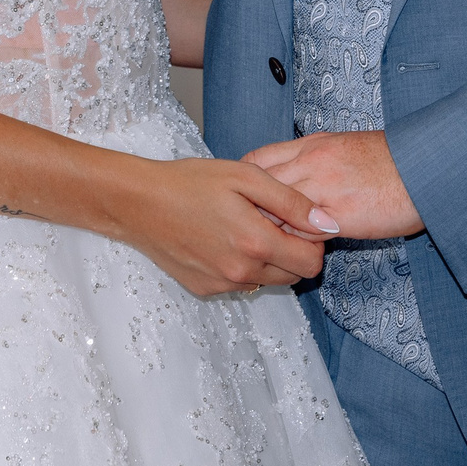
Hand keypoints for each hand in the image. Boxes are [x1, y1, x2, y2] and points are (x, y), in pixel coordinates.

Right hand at [104, 157, 336, 296]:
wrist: (138, 203)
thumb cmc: (191, 182)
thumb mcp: (245, 177)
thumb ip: (291, 202)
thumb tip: (328, 224)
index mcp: (256, 242)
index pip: (312, 262)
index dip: (313, 240)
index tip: (298, 219)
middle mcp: (243, 271)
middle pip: (294, 276)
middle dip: (293, 250)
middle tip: (271, 220)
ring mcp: (223, 284)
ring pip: (268, 280)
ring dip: (268, 258)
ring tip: (244, 226)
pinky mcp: (206, 289)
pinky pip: (241, 282)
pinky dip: (243, 265)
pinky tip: (222, 238)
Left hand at [242, 131, 421, 239]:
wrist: (425, 168)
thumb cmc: (390, 160)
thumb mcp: (343, 145)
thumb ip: (314, 158)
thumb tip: (292, 172)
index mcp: (311, 144)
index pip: (257, 160)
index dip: (245, 184)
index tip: (243, 201)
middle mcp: (312, 162)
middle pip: (259, 189)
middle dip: (250, 211)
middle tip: (248, 229)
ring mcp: (325, 189)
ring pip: (276, 213)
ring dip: (271, 231)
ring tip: (270, 245)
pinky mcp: (341, 217)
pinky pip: (303, 234)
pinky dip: (297, 245)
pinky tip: (298, 253)